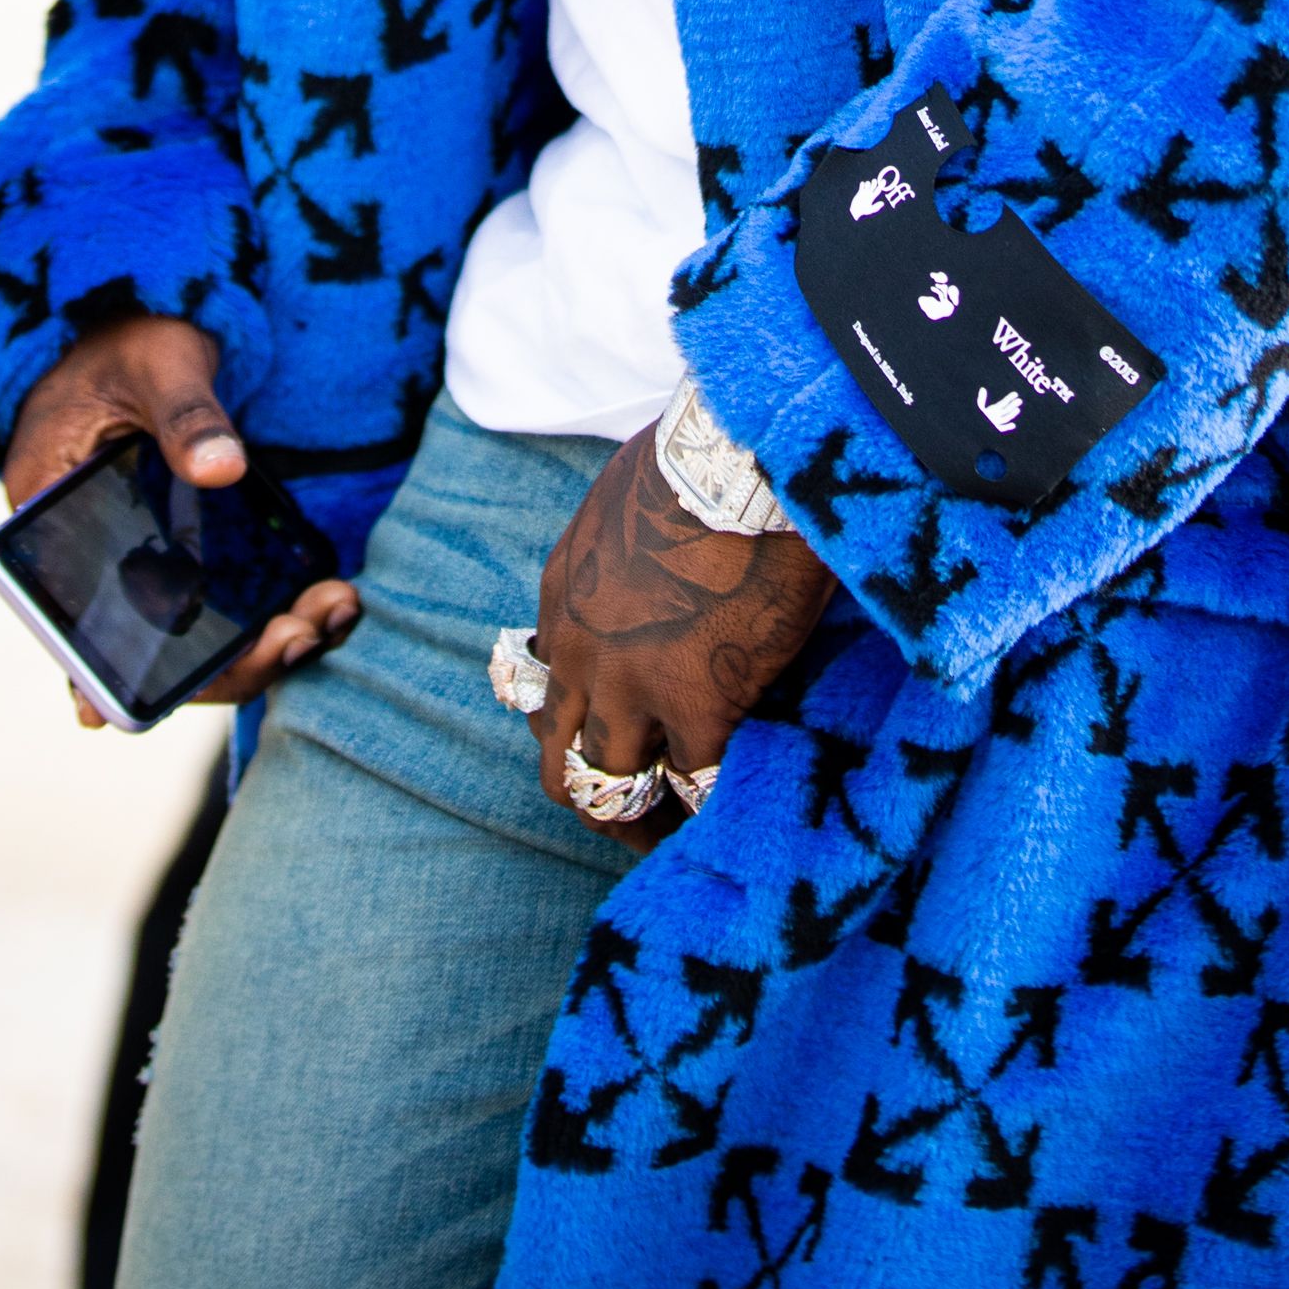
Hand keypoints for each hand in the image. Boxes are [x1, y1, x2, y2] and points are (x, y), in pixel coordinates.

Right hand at [1, 315, 357, 725]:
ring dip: (263, 641)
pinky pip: (220, 607)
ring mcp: (138, 564)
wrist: (140, 319)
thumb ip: (186, 412)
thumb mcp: (158, 362)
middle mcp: (88, 563)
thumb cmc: (131, 339)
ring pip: (194, 638)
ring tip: (334, 610)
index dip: (139, 677)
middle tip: (308, 628)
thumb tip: (221, 469)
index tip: (206, 680)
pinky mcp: (182, 553)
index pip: (84, 632)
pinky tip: (325, 605)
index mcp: (48, 525)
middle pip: (151, 649)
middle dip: (236, 657)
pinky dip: (269, 614)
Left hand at [532, 425, 833, 847]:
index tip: (620, 740)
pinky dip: (709, 806)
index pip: (547, 695)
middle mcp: (577, 653)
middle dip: (593, 800)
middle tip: (636, 818)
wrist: (742, 454)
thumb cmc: (702, 456)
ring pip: (609, 789)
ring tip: (678, 835)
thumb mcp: (626, 503)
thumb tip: (660, 579)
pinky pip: (694, 786)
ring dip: (640, 822)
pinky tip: (734, 807)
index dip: (582, 727)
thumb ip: (623, 559)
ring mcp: (632, 686)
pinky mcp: (698, 703)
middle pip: (558, 761)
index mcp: (560, 600)